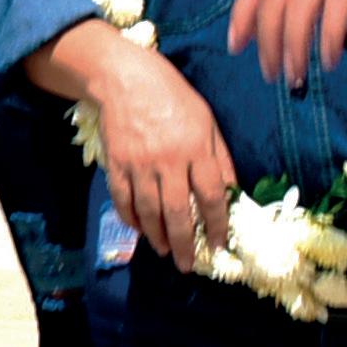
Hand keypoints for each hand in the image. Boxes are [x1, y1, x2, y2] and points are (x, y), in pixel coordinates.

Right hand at [84, 36, 236, 272]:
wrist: (126, 80)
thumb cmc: (173, 98)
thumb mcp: (207, 122)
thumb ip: (219, 158)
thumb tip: (231, 192)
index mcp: (196, 149)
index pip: (212, 196)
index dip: (218, 225)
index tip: (220, 244)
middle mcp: (168, 161)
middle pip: (177, 212)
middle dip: (185, 244)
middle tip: (187, 266)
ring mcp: (139, 165)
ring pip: (149, 212)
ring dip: (157, 237)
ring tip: (166, 251)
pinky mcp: (116, 165)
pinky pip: (123, 201)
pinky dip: (131, 219)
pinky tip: (140, 230)